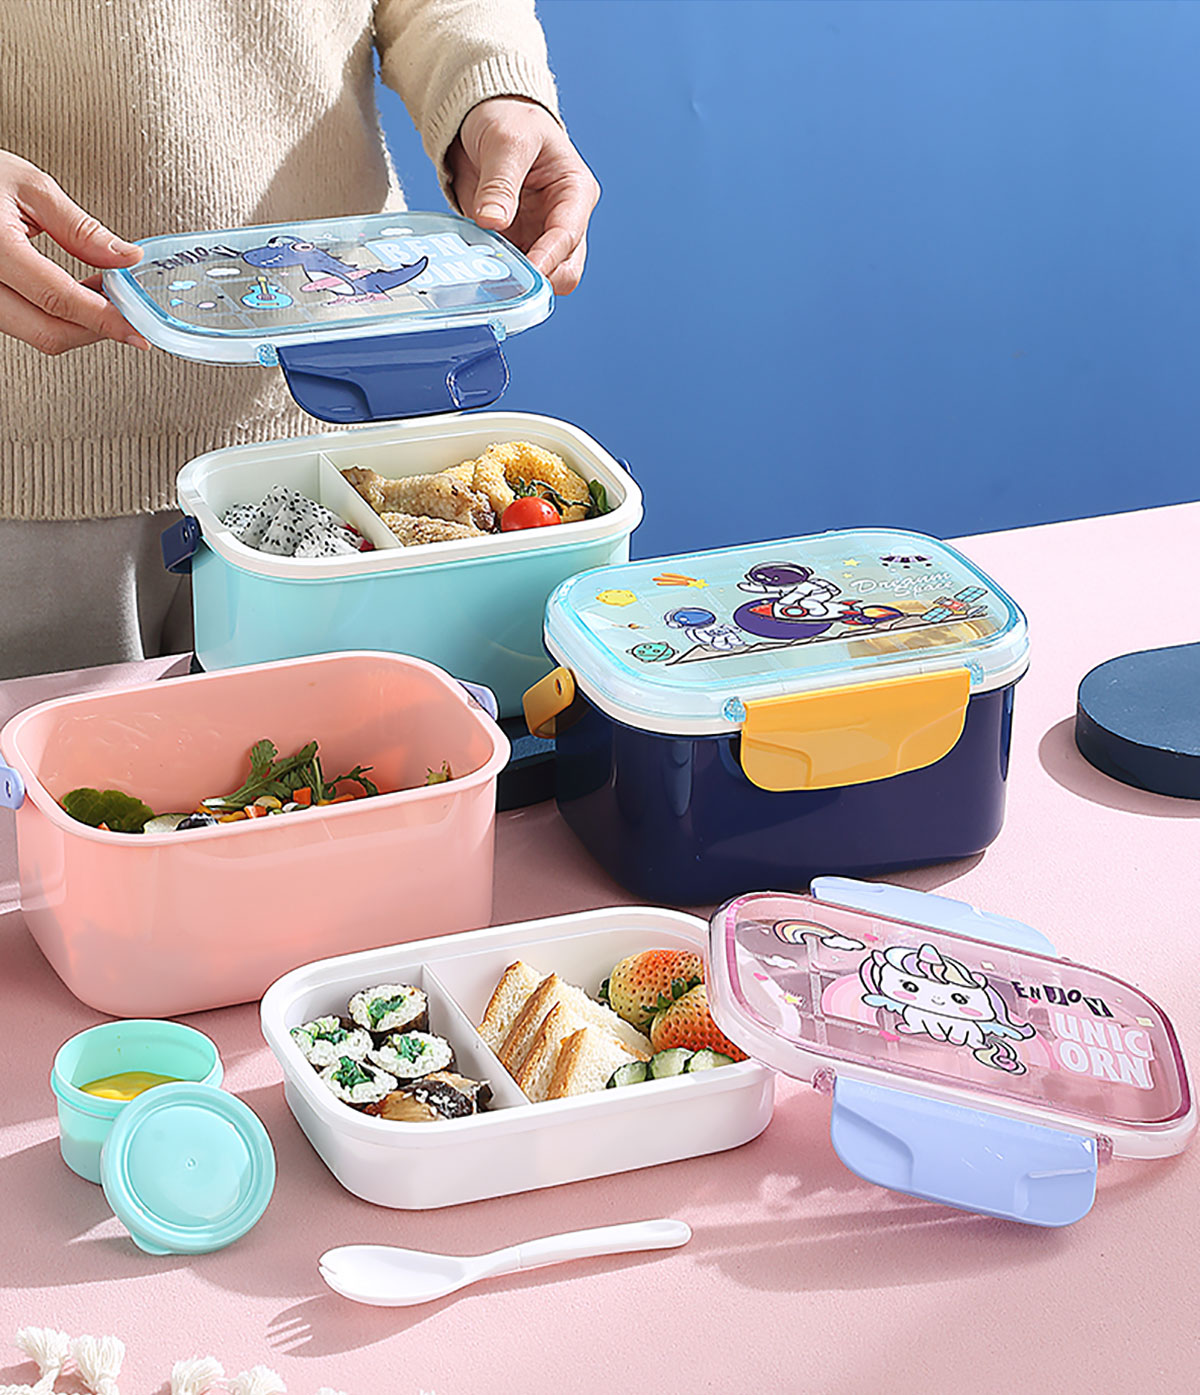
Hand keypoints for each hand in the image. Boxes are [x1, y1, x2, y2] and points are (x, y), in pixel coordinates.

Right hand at [0, 150, 148, 354]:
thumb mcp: (29, 186)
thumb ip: (80, 228)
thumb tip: (126, 258)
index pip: (58, 300)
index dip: (105, 319)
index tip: (137, 330)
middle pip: (49, 332)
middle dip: (96, 329)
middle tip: (127, 313)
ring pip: (36, 334)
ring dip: (77, 325)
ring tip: (101, 297)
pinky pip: (23, 325)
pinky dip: (55, 319)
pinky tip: (73, 299)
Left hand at [447, 98, 599, 294]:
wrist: (486, 116)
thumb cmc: (509, 118)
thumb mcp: (506, 141)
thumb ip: (500, 183)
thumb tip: (492, 221)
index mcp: (575, 192)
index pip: (569, 236)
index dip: (548, 259)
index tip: (527, 273)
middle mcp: (563, 219)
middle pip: (564, 270)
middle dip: (539, 279)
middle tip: (506, 278)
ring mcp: (539, 235)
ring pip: (539, 278)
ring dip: (515, 279)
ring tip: (486, 269)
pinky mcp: (516, 242)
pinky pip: (510, 270)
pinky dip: (495, 272)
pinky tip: (477, 265)